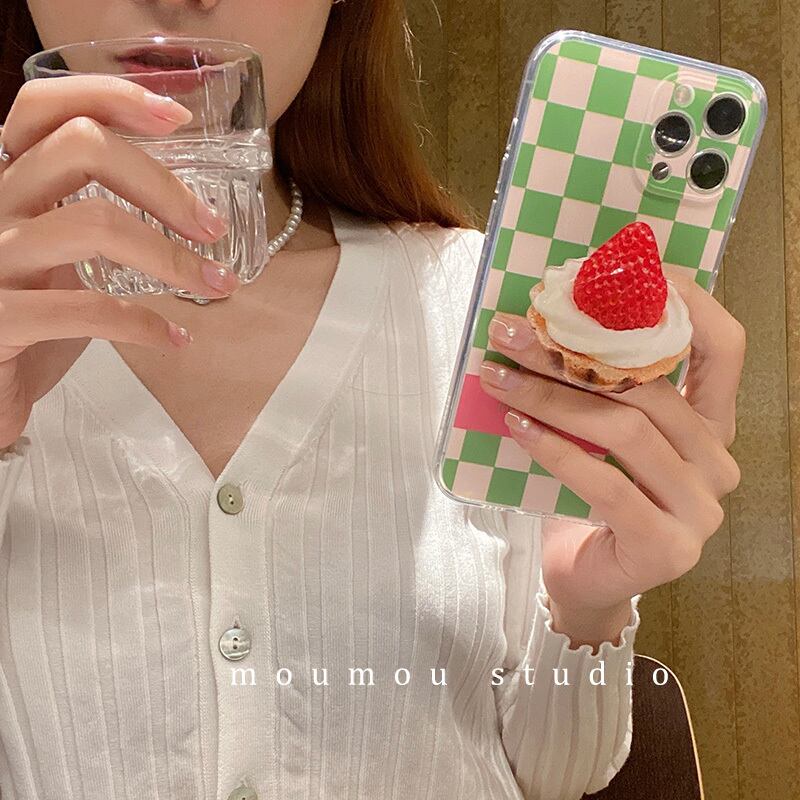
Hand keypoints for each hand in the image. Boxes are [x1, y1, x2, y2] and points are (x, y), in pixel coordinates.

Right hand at [0, 75, 242, 446]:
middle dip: (164, 185)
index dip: (111, 97)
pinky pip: (86, 308)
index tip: (178, 118)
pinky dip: (145, 323)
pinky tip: (175, 338)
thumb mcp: (59, 257)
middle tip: (212, 228)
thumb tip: (194, 212)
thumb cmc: (32, 318)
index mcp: (10, 184)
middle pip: (82, 148)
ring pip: (92, 224)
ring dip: (173, 258)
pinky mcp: (1, 319)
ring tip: (218, 286)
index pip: (44, 107)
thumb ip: (96, 220)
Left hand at [479, 270, 744, 647]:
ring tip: (499, 377)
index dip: (682, 304)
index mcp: (712, 426)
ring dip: (551, 398)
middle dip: (569, 355)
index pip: (721, 349)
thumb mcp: (602, 434)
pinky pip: (605, 482)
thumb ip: (601, 389)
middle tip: (510, 333)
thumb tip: (541, 321)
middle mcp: (718, 463)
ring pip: (624, 430)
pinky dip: (555, 450)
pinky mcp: (667, 546)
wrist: (587, 577)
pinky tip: (516, 426)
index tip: (614, 278)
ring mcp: (700, 510)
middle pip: (648, 388)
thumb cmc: (591, 496)